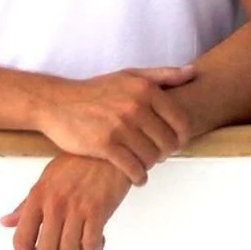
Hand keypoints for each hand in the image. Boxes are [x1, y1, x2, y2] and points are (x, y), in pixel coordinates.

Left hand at [1, 154, 132, 249]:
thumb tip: (5, 223)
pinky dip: (95, 248)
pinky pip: (92, 244)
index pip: (21, 240)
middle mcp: (54, 204)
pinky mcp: (98, 209)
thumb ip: (25, 205)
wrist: (108, 148)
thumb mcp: (47, 179)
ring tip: (83, 247)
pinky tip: (97, 238)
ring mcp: (76, 207)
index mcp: (37, 197)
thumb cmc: (77, 163)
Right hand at [32, 66, 197, 184]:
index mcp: (146, 89)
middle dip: (165, 153)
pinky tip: (136, 176)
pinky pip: (133, 169)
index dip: (181, 137)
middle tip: (157, 155)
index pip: (180, 122)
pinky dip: (138, 177)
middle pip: (168, 143)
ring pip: (152, 158)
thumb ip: (163, 75)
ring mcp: (120, 126)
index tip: (174, 144)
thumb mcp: (129, 75)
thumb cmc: (96, 91)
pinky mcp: (105, 145)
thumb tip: (193, 72)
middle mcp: (135, 106)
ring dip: (151, 165)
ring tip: (144, 163)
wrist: (57, 103)